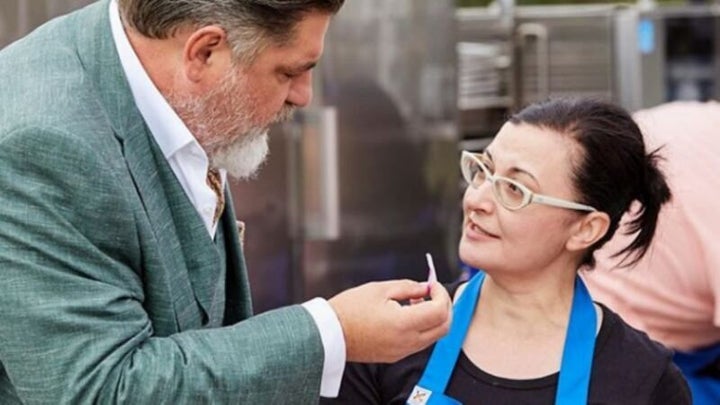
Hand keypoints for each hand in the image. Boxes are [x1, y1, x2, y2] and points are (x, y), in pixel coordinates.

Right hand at [328, 279, 451, 362]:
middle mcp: (406, 342)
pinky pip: (420, 343)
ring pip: (434, 336)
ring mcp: (402, 351)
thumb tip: (427, 288)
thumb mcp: (380, 289)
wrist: (329, 333)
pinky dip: (423, 328)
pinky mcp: (395, 355)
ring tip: (415, 301)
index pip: (439, 311)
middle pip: (443, 327)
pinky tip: (407, 314)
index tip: (433, 285)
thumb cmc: (349, 309)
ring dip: (433, 318)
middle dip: (444, 307)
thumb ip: (409, 287)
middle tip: (433, 292)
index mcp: (403, 324)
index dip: (441, 294)